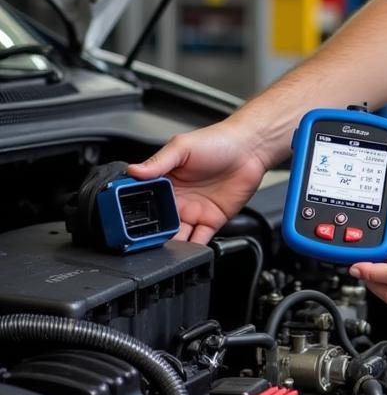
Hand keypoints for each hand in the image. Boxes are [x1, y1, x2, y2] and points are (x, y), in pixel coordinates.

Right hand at [128, 119, 268, 243]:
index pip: (144, 203)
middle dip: (151, 237)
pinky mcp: (212, 220)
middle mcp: (178, 200)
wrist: (250, 148)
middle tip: (145, 245)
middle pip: (159, 225)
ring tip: (164, 252)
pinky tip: (187, 252)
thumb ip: (158, 162)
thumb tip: (133, 171)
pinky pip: (200, 239)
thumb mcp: (182, 147)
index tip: (128, 224)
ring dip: (170, 246)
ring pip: (177, 237)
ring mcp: (195, 211)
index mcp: (165, 182)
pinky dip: (193, 249)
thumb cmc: (217, 141)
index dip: (135, 214)